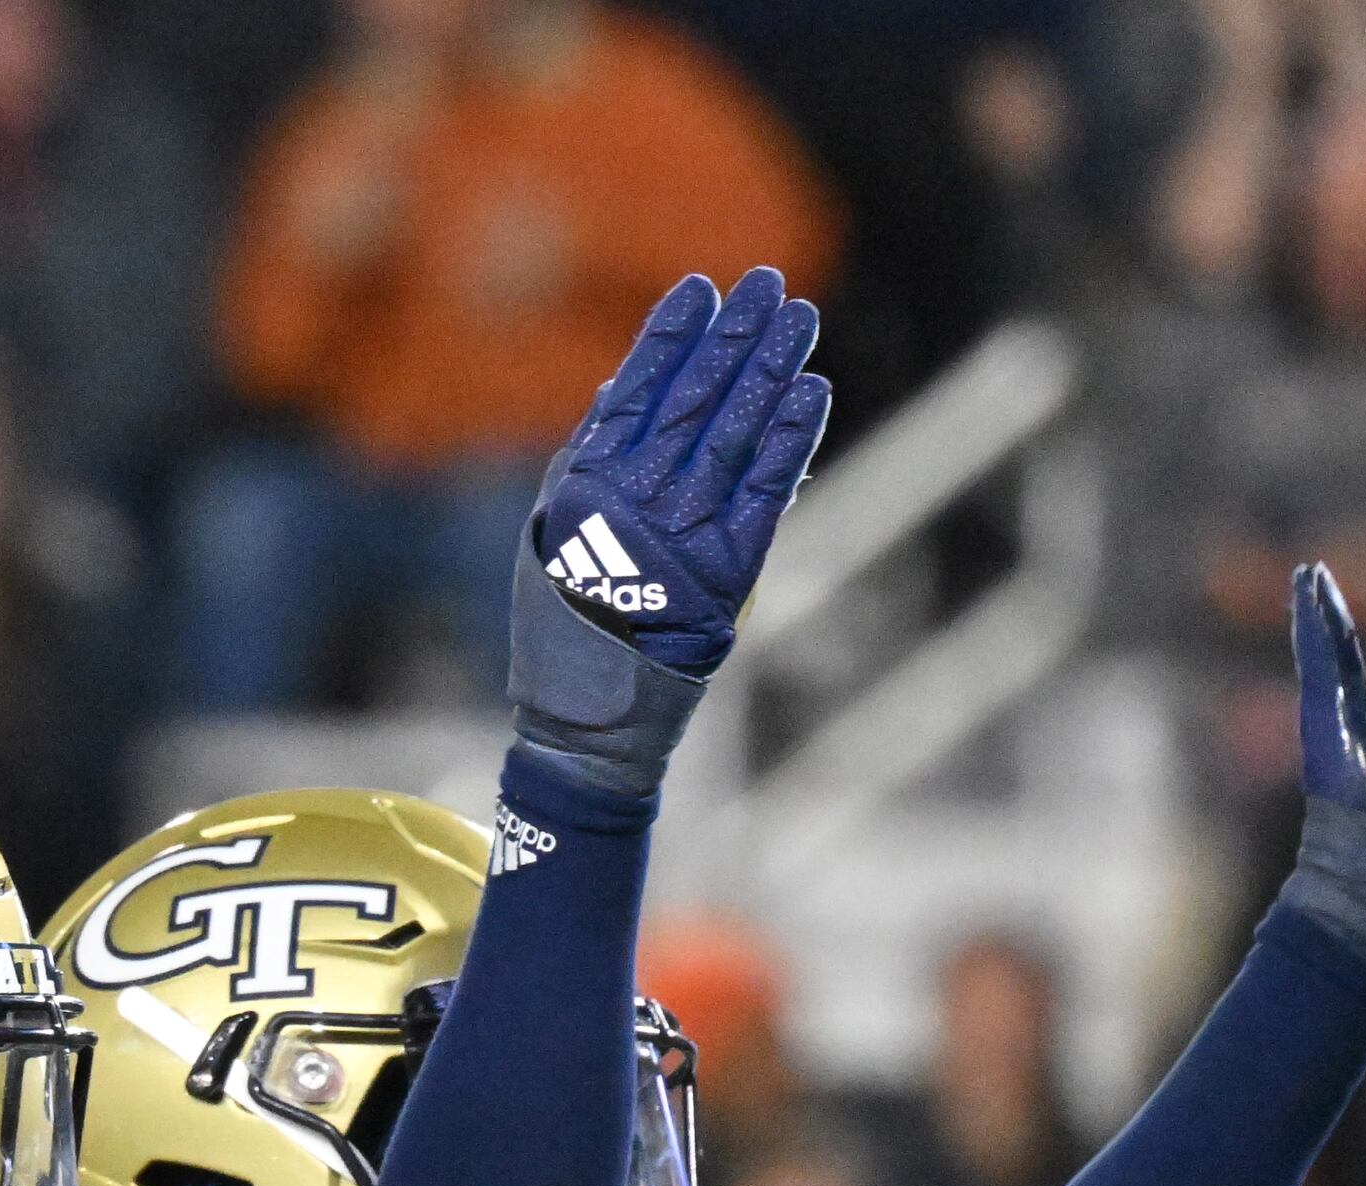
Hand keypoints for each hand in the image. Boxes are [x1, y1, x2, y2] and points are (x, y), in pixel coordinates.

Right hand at [506, 270, 830, 797]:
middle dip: (733, 337)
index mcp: (583, 486)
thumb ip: (589, 460)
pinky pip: (765, 491)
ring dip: (770, 369)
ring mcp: (681, 535)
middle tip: (766, 285)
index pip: (635, 390)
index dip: (672, 337)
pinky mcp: (727, 572)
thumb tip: (621, 388)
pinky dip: (790, 440)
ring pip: (735, 433)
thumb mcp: (556, 532)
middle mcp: (631, 503)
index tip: (702, 289)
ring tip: (798, 318)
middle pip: (694, 400)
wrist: (588, 720)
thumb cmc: (568, 620)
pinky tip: (810, 392)